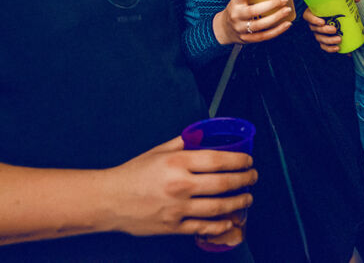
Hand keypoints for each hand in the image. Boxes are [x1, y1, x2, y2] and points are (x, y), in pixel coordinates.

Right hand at [102, 136, 256, 237]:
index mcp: (178, 163)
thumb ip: (183, 143)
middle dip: (244, 180)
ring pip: (217, 207)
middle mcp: (180, 185)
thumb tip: (202, 135)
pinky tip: (230, 221)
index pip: (217, 160)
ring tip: (248, 198)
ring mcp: (178, 209)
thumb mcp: (159, 151)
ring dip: (238, 203)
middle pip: (222, 184)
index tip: (248, 160)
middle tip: (253, 177)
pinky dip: (220, 225)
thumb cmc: (133, 173)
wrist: (109, 200)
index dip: (238, 161)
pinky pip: (202, 227)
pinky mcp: (173, 227)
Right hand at [213, 0, 292, 44]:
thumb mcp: (240, 0)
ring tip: (287, 10)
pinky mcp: (247, 39)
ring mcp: (241, 28)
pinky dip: (277, 31)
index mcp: (235, 2)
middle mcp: (237, 15)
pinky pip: (264, 36)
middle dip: (272, 4)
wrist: (223, 29)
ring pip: (260, 25)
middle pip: (254, 10)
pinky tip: (287, 24)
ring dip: (276, 17)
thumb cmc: (237, 10)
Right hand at [302, 0, 360, 52]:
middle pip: (315, 29)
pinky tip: (337, 48)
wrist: (334, 12)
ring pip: (320, 39)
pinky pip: (324, 46)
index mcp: (313, 12)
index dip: (313, 20)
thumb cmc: (333, 4)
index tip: (322, 21)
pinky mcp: (323, 39)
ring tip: (339, 40)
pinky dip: (330, 48)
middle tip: (334, 29)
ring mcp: (318, 32)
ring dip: (329, 41)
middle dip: (325, 30)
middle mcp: (313, 23)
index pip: (308, 16)